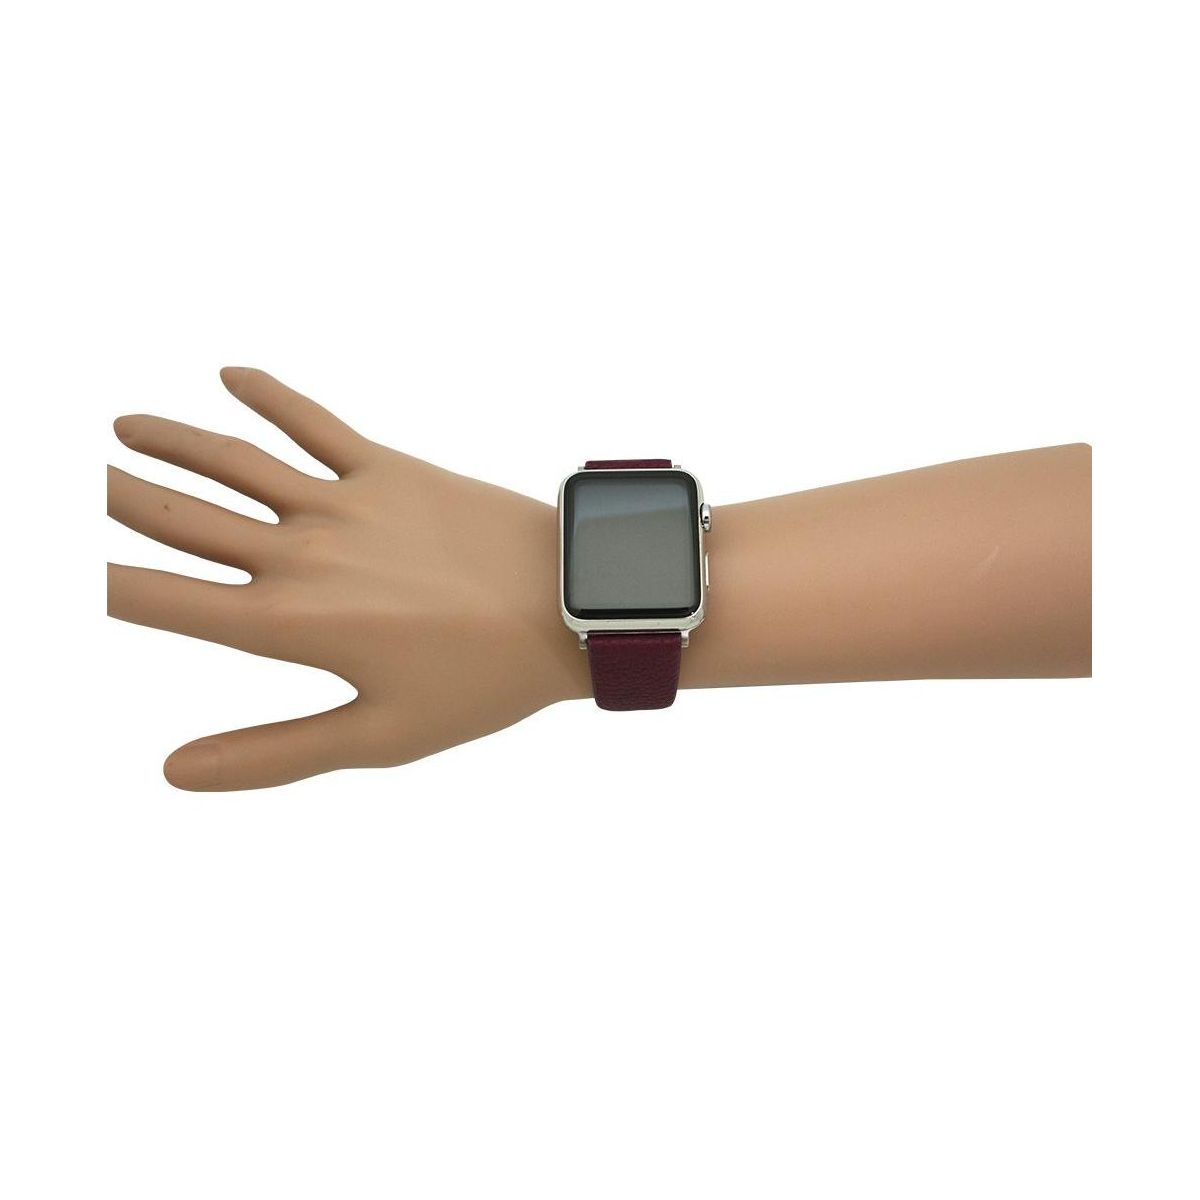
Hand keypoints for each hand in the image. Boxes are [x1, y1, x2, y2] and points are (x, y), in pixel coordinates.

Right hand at [108, 367, 586, 790]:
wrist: (571, 605)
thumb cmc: (483, 683)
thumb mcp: (379, 739)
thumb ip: (272, 754)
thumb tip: (173, 773)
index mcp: (288, 624)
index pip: (156, 599)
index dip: (90, 579)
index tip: (45, 555)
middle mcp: (300, 553)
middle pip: (179, 517)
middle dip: (112, 496)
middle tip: (64, 477)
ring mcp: (344, 502)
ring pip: (232, 461)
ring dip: (169, 441)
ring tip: (119, 429)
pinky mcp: (390, 469)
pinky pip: (316, 422)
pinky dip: (268, 394)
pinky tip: (230, 375)